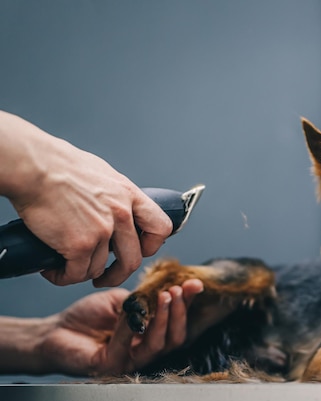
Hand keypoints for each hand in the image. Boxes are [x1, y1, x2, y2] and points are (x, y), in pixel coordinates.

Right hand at [0, 111, 172, 286]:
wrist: (35, 167)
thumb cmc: (61, 166)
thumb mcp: (104, 176)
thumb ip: (116, 196)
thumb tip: (118, 208)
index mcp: (130, 196)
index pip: (161, 227)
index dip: (151, 245)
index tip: (138, 251)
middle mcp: (122, 214)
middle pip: (133, 259)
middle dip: (118, 274)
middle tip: (105, 276)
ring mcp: (102, 231)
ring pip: (100, 269)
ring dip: (83, 273)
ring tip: (67, 266)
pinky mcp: (80, 244)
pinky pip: (76, 273)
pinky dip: (63, 276)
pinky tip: (54, 270)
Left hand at [38, 279, 203, 375]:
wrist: (54, 331)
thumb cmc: (87, 318)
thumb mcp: (123, 300)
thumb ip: (145, 298)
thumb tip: (171, 287)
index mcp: (150, 335)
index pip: (176, 322)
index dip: (188, 304)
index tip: (194, 285)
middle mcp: (143, 351)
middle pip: (175, 338)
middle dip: (180, 312)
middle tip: (177, 291)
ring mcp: (129, 361)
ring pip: (157, 345)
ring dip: (164, 319)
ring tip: (165, 297)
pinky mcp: (110, 366)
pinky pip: (127, 346)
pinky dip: (129, 327)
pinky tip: (129, 313)